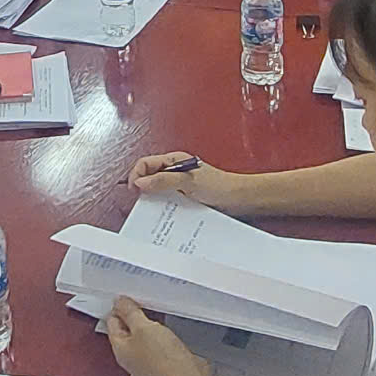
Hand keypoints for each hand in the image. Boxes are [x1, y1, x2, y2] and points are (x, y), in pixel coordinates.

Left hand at [105, 297, 215, 375]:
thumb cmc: (164, 360)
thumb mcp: (143, 328)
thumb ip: (130, 313)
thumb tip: (119, 302)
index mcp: (120, 348)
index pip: (112, 322)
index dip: (119, 306)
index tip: (129, 294)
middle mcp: (131, 355)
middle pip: (127, 328)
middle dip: (134, 313)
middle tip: (143, 298)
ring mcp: (147, 358)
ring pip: (143, 333)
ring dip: (149, 321)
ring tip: (156, 308)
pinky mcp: (163, 359)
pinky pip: (157, 340)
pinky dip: (160, 330)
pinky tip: (166, 323)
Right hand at [127, 153, 241, 206]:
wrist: (240, 199)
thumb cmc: (220, 185)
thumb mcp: (188, 181)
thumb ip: (163, 180)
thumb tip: (141, 182)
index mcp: (174, 161)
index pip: (146, 164)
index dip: (136, 175)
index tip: (135, 190)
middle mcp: (175, 172)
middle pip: (150, 177)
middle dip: (143, 188)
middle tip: (142, 201)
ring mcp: (180, 185)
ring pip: (158, 191)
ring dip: (155, 199)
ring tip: (154, 209)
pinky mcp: (186, 198)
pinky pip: (169, 201)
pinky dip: (165, 207)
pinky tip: (167, 215)